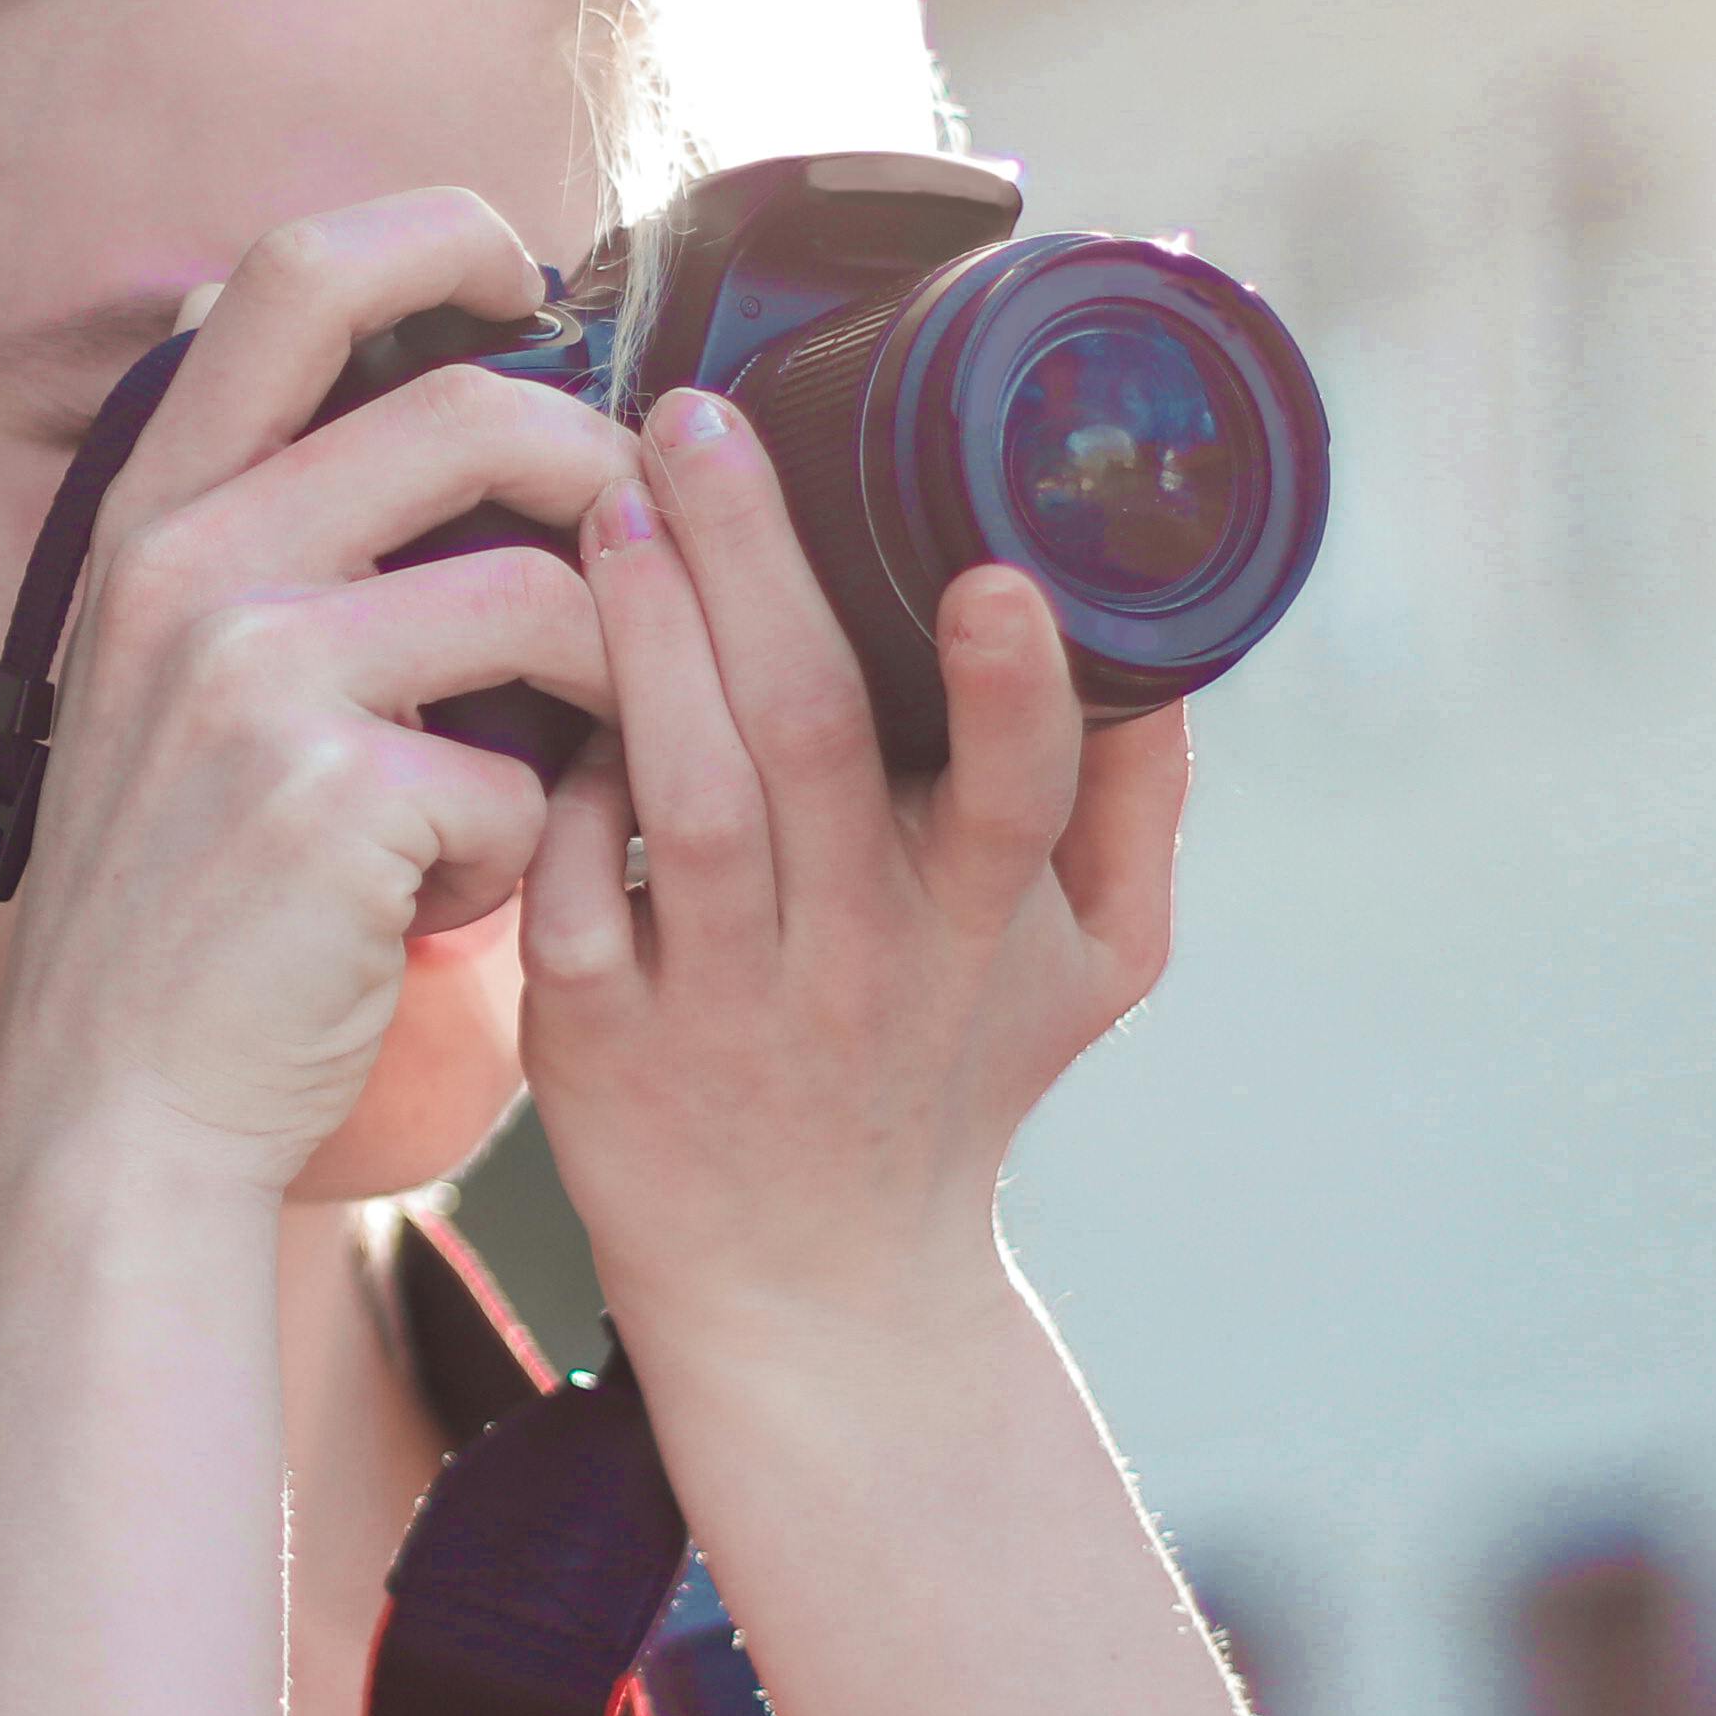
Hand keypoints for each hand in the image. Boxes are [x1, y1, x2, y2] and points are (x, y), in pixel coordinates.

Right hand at [0, 193, 634, 1201]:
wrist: (122, 1111)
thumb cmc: (195, 906)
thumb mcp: (185, 687)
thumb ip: (286, 548)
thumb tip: (477, 407)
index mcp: (156, 516)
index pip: (292, 273)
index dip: (437, 235)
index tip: (530, 283)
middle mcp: (188, 566)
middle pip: (477, 409)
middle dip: (610, 476)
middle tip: (647, 563)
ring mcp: (250, 675)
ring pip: (546, 593)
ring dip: (601, 689)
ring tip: (554, 775)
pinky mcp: (329, 795)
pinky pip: (526, 774)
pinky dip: (525, 849)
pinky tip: (456, 903)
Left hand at [515, 379, 1185, 1367]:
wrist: (817, 1295)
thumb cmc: (954, 1082)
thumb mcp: (1096, 965)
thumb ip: (1140, 802)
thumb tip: (1171, 628)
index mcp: (982, 925)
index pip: (1015, 798)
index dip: (1009, 691)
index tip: (990, 573)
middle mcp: (859, 963)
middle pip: (810, 744)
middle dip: (756, 566)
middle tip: (701, 420)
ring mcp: (724, 1005)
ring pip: (685, 802)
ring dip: (646, 641)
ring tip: (615, 505)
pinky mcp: (598, 1045)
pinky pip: (572, 895)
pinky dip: (561, 792)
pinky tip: (545, 680)